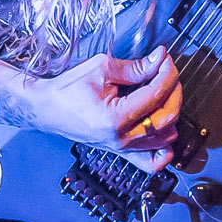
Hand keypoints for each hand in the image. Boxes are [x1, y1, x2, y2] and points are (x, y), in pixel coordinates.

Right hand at [29, 46, 181, 160]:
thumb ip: (135, 67)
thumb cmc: (67, 89)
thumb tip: (158, 60)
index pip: (156, 95)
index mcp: (114, 118)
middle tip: (166, 72)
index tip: (166, 60)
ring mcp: (122, 148)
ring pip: (166, 139)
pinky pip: (153, 161)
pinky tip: (161, 128)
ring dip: (171, 113)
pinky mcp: (122, 152)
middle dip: (174, 91)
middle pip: (167, 118)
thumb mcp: (101, 69)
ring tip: (162, 94)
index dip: (167, 74)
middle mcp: (121, 138)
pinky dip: (164, 148)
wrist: (47, 107)